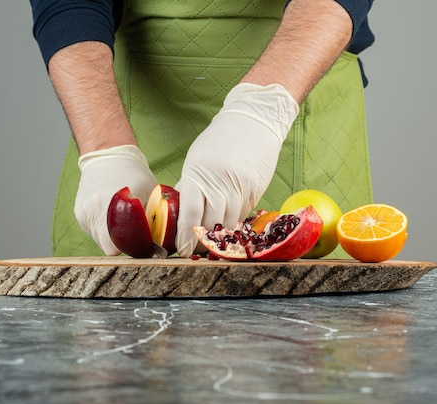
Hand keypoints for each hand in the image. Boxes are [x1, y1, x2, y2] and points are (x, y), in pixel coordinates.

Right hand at [75, 145, 157, 254]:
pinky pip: (93, 230)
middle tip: (133, 233)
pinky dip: (103, 227)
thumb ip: (152, 218)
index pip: (114, 247)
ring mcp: (83, 213)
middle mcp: (92, 210)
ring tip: (122, 220)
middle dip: (121, 243)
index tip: (138, 243)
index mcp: (109, 204)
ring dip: (111, 235)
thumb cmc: (133, 173)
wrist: (108, 155)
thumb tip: (158, 242)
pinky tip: (111, 214)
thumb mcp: (150, 193)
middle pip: (106, 245)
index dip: (128, 248)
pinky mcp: (79, 213)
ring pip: (99, 239)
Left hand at [175, 83, 298, 256]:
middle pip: (210, 224)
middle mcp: (219, 184)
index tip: (182, 249)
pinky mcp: (255, 191)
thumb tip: (181, 212)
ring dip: (219, 236)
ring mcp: (239, 189)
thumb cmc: (219, 141)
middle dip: (202, 242)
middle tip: (196, 249)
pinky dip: (233, 222)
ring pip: (228, 224)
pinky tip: (228, 224)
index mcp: (198, 176)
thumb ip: (189, 186)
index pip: (189, 214)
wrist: (253, 122)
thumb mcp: (196, 160)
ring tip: (211, 242)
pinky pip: (242, 215)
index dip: (185, 235)